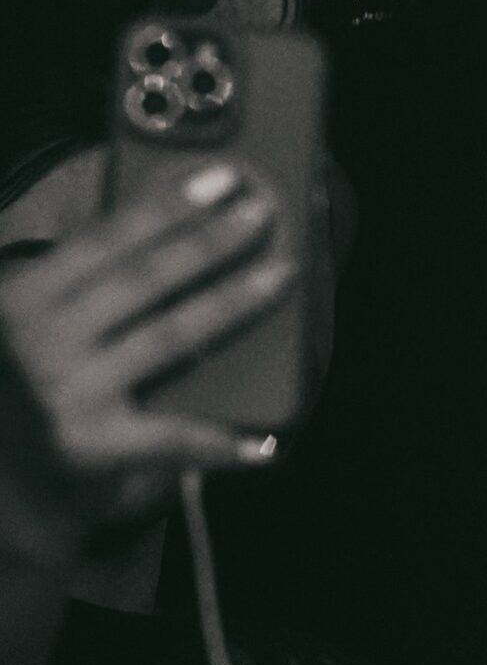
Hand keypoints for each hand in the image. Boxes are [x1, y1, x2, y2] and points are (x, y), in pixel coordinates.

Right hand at [0, 162, 293, 559]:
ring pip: (170, 334)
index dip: (168, 205)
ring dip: (233, 301)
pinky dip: (223, 439)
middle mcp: (35, 339)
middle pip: (145, 277)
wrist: (4, 486)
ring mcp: (62, 392)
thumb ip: (85, 279)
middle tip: (263, 214)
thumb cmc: (35, 386)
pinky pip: (173, 435)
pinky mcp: (89, 446)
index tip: (223, 178)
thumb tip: (181, 222)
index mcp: (19, 295)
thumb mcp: (36, 317)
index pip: (105, 238)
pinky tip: (266, 438)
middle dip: (213, 241)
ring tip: (280, 275)